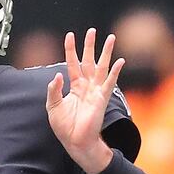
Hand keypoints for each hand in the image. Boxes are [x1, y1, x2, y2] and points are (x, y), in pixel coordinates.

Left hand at [45, 28, 124, 173]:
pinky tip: (120, 61)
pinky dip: (114, 72)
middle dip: (90, 46)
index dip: (71, 49)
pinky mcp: (102, 99)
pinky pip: (109, 82)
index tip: (70, 35)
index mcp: (74, 86)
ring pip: (102, 67)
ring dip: (106, 53)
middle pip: (89, 61)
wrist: (75, 142)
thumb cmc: (65, 127)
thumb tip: (57, 75)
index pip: (72, 63)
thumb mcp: (53, 106)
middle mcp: (86, 86)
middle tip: (92, 31)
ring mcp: (95, 91)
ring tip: (110, 38)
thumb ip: (53, 90)